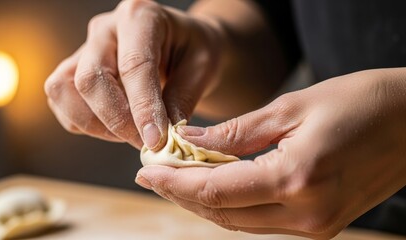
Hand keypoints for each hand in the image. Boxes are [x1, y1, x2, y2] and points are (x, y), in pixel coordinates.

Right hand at [45, 0, 223, 148]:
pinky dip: (87, 125)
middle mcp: (105, 29)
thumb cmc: (192, 51)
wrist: (180, 45)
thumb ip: (183, 97)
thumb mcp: (204, 66)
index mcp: (140, 17)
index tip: (156, 140)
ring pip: (65, 91)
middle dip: (117, 121)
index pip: (134, 65)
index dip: (143, 107)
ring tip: (133, 135)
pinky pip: (64, 104)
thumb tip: (164, 136)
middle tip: (148, 142)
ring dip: (97, 125)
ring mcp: (84, 49)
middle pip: (90, 79)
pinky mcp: (73, 71)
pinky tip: (118, 128)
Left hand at [136, 69, 405, 238]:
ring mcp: (316, 226)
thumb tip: (190, 139)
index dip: (175, 181)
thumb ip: (236, 131)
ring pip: (239, 222)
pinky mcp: (321, 225)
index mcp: (298, 179)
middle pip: (222, 213)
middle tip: (152, 174)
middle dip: (181, 194)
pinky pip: (261, 220)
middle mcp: (307, 214)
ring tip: (175, 177)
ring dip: (204, 200)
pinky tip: (214, 183)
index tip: (146, 170)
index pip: (216, 190)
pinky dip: (231, 203)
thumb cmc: (361, 103)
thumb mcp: (291, 107)